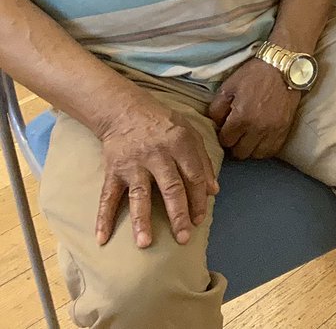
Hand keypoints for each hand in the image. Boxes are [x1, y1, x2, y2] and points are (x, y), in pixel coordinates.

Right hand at [95, 101, 217, 248]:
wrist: (125, 110)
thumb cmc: (164, 124)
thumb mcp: (190, 133)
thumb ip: (203, 161)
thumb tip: (214, 191)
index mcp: (180, 145)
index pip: (193, 176)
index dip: (198, 199)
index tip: (199, 219)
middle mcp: (157, 155)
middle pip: (170, 188)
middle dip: (178, 214)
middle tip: (183, 238)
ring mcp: (133, 164)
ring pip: (139, 195)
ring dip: (141, 220)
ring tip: (144, 244)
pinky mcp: (113, 170)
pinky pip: (107, 196)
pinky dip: (103, 218)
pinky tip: (102, 238)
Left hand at [208, 57, 300, 160]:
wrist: (284, 67)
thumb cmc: (254, 74)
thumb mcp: (228, 87)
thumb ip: (216, 108)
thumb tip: (216, 125)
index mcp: (241, 118)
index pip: (226, 141)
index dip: (223, 136)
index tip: (226, 129)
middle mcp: (258, 128)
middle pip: (240, 153)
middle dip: (235, 145)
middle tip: (236, 134)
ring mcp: (273, 131)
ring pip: (256, 155)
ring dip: (250, 148)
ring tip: (248, 137)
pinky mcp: (285, 129)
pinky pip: (272, 151)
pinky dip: (264, 148)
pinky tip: (261, 139)